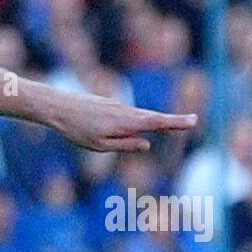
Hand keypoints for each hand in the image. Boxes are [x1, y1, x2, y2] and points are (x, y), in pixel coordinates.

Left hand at [44, 90, 196, 153]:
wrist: (59, 107)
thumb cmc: (77, 130)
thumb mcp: (100, 145)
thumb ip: (125, 145)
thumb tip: (146, 144)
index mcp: (124, 123)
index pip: (155, 123)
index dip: (174, 123)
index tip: (193, 121)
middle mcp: (125, 112)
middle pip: (153, 118)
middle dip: (172, 121)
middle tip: (193, 121)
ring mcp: (119, 107)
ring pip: (141, 116)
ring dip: (157, 121)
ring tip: (177, 123)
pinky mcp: (111, 106)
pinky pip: (130, 115)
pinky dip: (141, 119)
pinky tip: (145, 123)